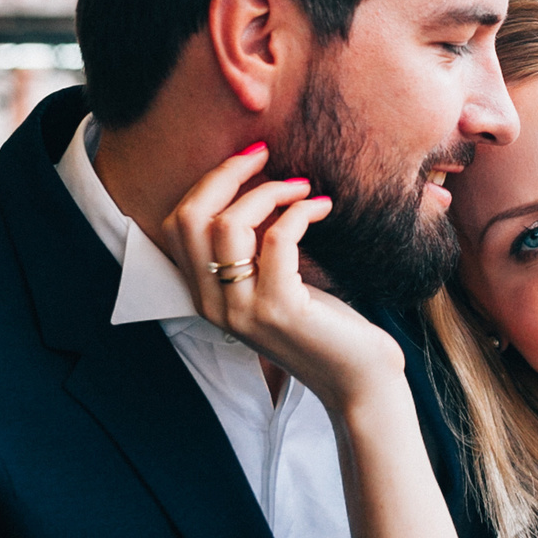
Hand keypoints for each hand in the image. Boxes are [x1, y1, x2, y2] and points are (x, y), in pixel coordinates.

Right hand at [165, 142, 404, 411]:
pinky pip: (278, 239)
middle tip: (266, 153)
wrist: (358, 383)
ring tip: (302, 186)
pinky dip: (301, 212)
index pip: (179, 224)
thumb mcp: (277, 284)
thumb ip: (256, 249)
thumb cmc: (325, 328)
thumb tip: (261, 186)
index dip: (209, 182)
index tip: (249, 158)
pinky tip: (323, 207)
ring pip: (229, 224)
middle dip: (227, 173)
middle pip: (192, 217)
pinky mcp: (278, 310)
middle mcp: (213, 304)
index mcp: (206, 295)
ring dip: (269, 191)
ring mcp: (242, 310)